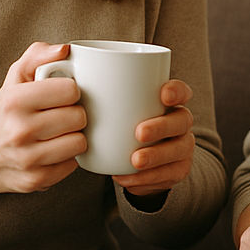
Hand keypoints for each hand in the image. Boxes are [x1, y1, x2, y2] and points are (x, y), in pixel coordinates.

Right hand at [0, 42, 86, 202]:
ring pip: (80, 143)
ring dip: (74, 136)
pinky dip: (68, 158)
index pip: (71, 90)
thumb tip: (65, 50)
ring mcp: (28, 159)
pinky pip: (73, 164)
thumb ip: (38, 55)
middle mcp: (19, 131)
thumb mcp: (16, 78)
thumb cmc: (6, 111)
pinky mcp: (36, 180)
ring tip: (59, 133)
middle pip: (79, 117)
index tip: (61, 95)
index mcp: (15, 101)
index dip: (71, 91)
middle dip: (75, 114)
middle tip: (60, 115)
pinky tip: (53, 151)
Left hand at [113, 79, 194, 197]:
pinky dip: (148, 178)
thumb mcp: (116, 107)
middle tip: (139, 133)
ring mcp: (182, 147)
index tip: (162, 94)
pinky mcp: (177, 169)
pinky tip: (128, 177)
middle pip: (181, 120)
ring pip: (179, 150)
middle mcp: (180, 123)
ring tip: (134, 161)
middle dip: (162, 126)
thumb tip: (68, 70)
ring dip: (157, 156)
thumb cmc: (121, 124)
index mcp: (168, 102)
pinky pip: (169, 175)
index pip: (181, 91)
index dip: (177, 91)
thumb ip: (102, 91)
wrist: (134, 160)